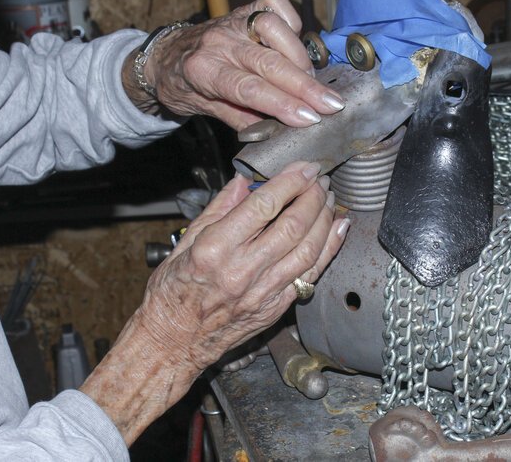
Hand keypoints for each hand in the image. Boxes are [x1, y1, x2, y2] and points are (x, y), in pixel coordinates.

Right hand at [80, 161, 349, 443]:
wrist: (174, 342)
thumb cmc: (173, 294)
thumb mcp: (185, 242)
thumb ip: (218, 209)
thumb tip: (244, 180)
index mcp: (215, 249)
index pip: (263, 206)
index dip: (290, 182)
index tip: (303, 168)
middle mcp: (242, 271)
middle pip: (293, 225)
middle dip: (313, 196)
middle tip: (319, 179)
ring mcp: (263, 292)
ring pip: (308, 249)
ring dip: (325, 218)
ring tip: (328, 198)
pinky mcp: (277, 307)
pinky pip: (311, 273)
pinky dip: (329, 248)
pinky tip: (337, 228)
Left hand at [125, 0, 344, 128]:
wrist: (165, 57)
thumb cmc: (185, 86)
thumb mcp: (207, 111)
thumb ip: (244, 120)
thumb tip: (281, 132)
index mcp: (203, 72)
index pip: (250, 89)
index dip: (284, 104)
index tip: (310, 118)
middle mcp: (218, 42)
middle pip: (268, 62)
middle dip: (306, 86)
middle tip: (331, 104)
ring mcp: (231, 22)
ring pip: (273, 28)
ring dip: (300, 57)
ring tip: (311, 79)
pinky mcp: (243, 9)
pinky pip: (274, 6)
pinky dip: (291, 23)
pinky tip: (295, 45)